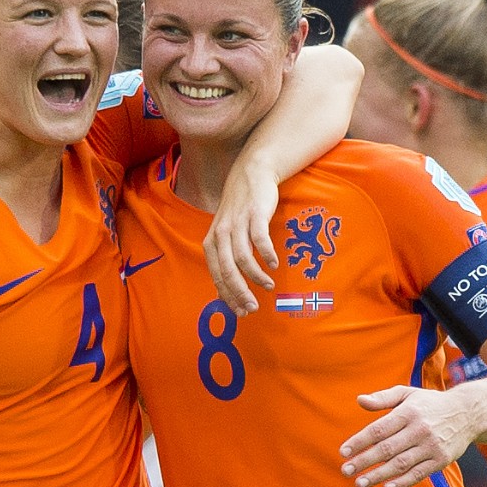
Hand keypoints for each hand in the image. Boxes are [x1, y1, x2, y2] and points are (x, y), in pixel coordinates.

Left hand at [204, 159, 279, 315]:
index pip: (217, 276)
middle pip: (227, 270)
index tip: (241, 312)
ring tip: (268, 286)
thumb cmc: (239, 210)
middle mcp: (221, 234)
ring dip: (255, 276)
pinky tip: (274, 265)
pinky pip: (259, 239)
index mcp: (211, 242)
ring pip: (242, 257)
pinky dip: (266, 254)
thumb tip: (226, 294)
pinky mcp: (254, 214)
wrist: (251, 174)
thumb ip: (225, 260)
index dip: (228, 296)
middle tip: (253, 308)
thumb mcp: (226, 234)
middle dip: (240, 293)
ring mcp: (237, 223)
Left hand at [340, 385, 477, 486]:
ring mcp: (432, 446)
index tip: (343, 452)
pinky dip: (403, 482)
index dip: (360, 441)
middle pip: (386, 449)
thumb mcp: (407, 394)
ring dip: (378, 475)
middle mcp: (420, 429)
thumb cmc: (429, 404)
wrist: (468, 413)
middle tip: (345, 471)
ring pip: (400, 464)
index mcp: (408, 412)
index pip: (379, 429)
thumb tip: (359, 400)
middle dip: (364, 461)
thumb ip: (383, 398)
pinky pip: (419, 474)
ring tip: (359, 483)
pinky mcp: (441, 460)